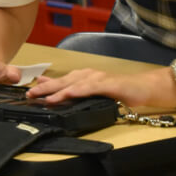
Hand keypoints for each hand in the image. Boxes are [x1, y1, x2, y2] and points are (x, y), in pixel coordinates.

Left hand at [26, 67, 175, 107]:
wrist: (146, 89)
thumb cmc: (122, 93)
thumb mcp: (97, 96)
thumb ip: (81, 96)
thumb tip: (63, 100)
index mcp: (86, 77)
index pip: (62, 81)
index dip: (45, 85)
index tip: (30, 89)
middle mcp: (90, 75)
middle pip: (63, 81)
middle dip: (45, 88)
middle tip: (29, 94)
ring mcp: (98, 79)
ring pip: (73, 83)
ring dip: (57, 89)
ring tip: (42, 96)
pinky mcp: (108, 84)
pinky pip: (89, 88)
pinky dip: (76, 91)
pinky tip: (67, 94)